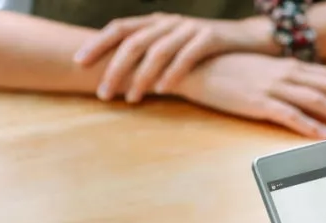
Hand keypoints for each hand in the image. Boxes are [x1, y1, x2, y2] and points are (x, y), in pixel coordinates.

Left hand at [75, 13, 270, 101]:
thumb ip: (149, 54)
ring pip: (158, 50)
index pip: (119, 28)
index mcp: (155, 22)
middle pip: (134, 42)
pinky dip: (173, 73)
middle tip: (104, 94)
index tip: (78, 62)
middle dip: (115, 68)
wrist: (247, 40)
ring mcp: (189, 28)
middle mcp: (168, 22)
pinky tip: (163, 90)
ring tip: (132, 99)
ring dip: (142, 76)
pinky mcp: (210, 38)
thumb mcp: (173, 46)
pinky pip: (187, 55)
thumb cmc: (204, 50)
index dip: (97, 43)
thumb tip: (117, 74)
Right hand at [171, 53, 325, 138]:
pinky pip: (289, 114)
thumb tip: (309, 90)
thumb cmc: (230, 71)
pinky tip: (323, 135)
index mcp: (291, 66)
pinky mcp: (258, 103)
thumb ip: (288, 80)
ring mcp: (274, 88)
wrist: (197, 67)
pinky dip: (309, 125)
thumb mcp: (265, 71)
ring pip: (317, 100)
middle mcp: (287, 74)